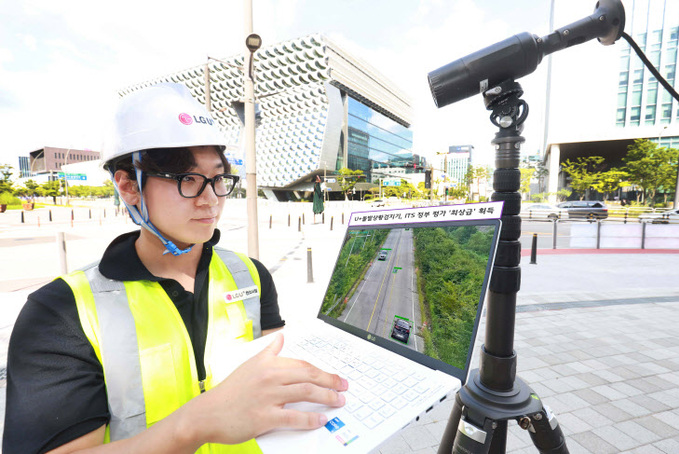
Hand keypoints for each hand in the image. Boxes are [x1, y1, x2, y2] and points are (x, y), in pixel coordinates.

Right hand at [185, 333, 347, 445]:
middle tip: (344, 387)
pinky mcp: (264, 417)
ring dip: (327, 397)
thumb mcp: (250, 364)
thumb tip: (281, 338)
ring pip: (306, 393)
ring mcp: (268, 397)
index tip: (335, 377)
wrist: (208, 413)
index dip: (322, 371)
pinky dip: (311, 418)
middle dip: (331, 381)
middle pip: (309, 375)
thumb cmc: (230, 391)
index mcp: (268, 363)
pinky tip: (321, 420)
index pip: (302, 364)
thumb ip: (269, 351)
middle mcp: (270, 377)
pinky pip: (294, 416)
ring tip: (338, 401)